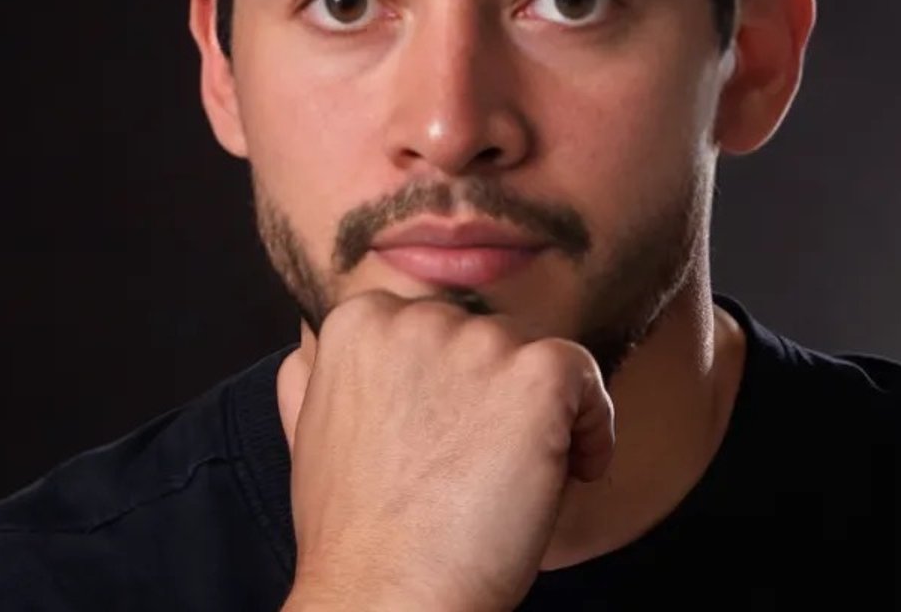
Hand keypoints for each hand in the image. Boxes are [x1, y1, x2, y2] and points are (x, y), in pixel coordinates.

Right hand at [276, 290, 615, 611]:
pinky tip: (570, 473)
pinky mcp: (535, 376)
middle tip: (477, 470)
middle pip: (487, 336)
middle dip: (494, 396)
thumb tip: (311, 349)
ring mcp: (478, 344)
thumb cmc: (353, 534)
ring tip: (513, 482)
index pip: (434, 324)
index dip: (449, 386)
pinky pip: (586, 374)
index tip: (444, 441)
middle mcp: (417, 318)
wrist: (387, 599)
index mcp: (359, 321)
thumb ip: (318, 375)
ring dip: (540, 416)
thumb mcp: (310, 432)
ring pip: (535, 356)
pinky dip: (591, 425)